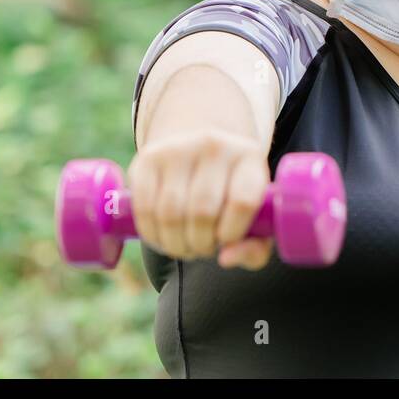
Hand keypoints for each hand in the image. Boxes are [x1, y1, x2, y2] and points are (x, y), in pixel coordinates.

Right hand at [129, 129, 274, 268]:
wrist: (198, 140)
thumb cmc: (231, 192)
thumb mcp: (255, 215)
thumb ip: (254, 249)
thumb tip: (225, 259)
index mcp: (249, 158)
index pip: (242, 202)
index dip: (232, 233)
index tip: (226, 240)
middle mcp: (215, 147)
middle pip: (203, 212)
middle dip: (201, 244)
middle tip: (203, 248)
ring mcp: (178, 149)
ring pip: (171, 214)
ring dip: (176, 244)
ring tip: (184, 246)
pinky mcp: (148, 158)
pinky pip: (144, 209)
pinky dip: (152, 234)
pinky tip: (162, 237)